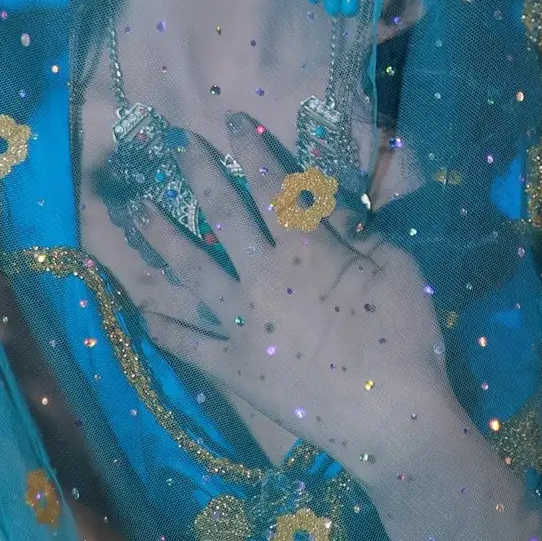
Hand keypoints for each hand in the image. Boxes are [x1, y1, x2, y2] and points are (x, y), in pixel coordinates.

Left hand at [84, 113, 444, 455]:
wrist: (390, 421)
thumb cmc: (405, 340)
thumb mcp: (399, 270)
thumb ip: (362, 233)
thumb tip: (331, 206)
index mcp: (306, 248)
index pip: (271, 184)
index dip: (251, 148)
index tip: (232, 119)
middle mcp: (262, 276)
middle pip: (222, 214)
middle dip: (197, 174)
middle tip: (174, 145)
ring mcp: (241, 323)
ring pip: (190, 270)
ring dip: (161, 237)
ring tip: (136, 211)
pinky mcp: (233, 368)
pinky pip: (189, 344)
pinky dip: (165, 329)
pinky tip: (142, 314)